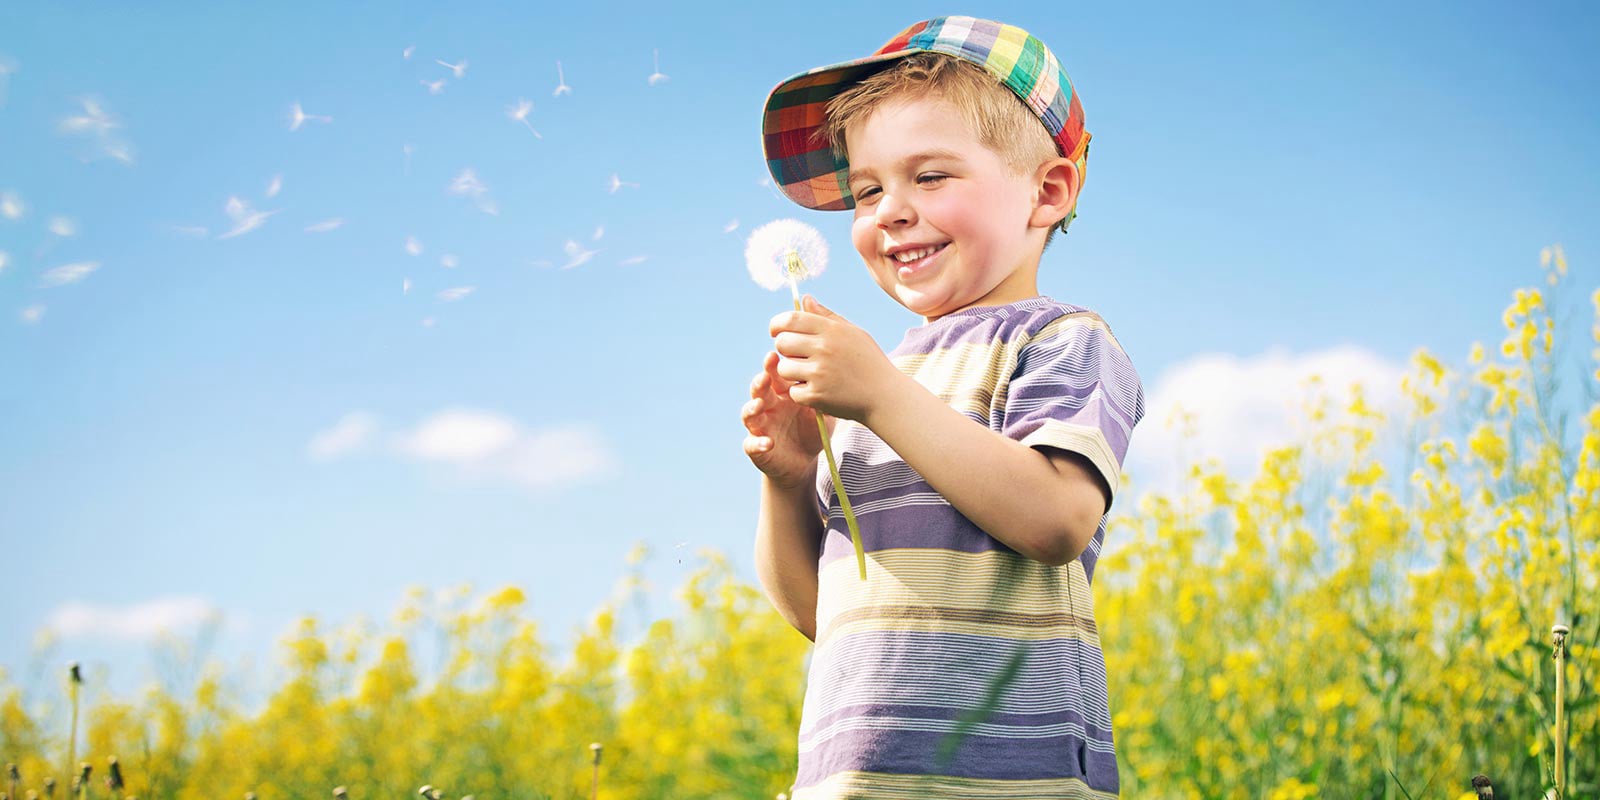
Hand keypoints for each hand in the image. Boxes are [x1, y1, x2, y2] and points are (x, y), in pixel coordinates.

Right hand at [742, 349, 834, 488]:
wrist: (803, 463)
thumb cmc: (812, 432)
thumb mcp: (822, 414)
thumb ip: (825, 397)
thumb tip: (840, 376)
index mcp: (782, 395)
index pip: (775, 376)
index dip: (772, 366)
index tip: (775, 355)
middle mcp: (768, 408)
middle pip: (759, 390)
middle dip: (760, 382)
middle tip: (765, 375)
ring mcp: (760, 428)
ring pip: (749, 414)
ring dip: (751, 408)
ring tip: (759, 405)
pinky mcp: (756, 449)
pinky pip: (751, 445)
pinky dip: (757, 444)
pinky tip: (768, 443)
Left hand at [768, 295, 899, 423]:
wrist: (885, 396)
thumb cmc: (868, 362)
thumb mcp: (853, 333)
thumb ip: (826, 316)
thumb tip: (805, 299)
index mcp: (832, 330)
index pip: (790, 319)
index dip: (777, 325)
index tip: (776, 332)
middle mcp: (824, 349)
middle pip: (782, 343)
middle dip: (785, 349)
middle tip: (798, 355)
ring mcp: (820, 373)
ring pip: (784, 368)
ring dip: (792, 372)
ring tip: (808, 374)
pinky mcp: (817, 395)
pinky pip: (793, 391)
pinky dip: (801, 393)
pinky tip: (817, 390)